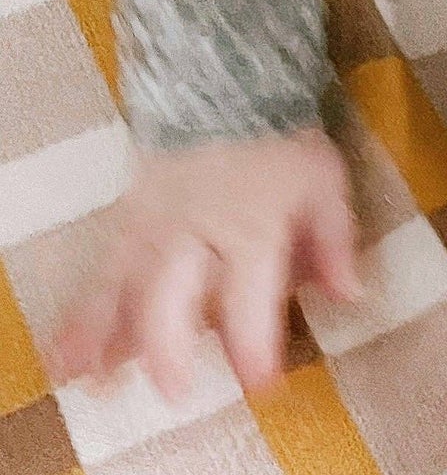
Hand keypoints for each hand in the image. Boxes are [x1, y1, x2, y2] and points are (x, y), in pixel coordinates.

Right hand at [54, 128, 359, 400]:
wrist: (224, 81)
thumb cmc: (283, 141)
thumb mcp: (325, 185)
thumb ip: (335, 244)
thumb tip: (351, 296)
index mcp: (251, 226)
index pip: (249, 294)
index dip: (253, 343)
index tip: (260, 386)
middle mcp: (194, 229)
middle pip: (171, 293)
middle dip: (169, 345)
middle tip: (174, 394)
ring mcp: (153, 223)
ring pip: (124, 285)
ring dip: (108, 337)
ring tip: (97, 385)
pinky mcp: (127, 218)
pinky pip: (102, 270)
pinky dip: (83, 314)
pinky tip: (68, 354)